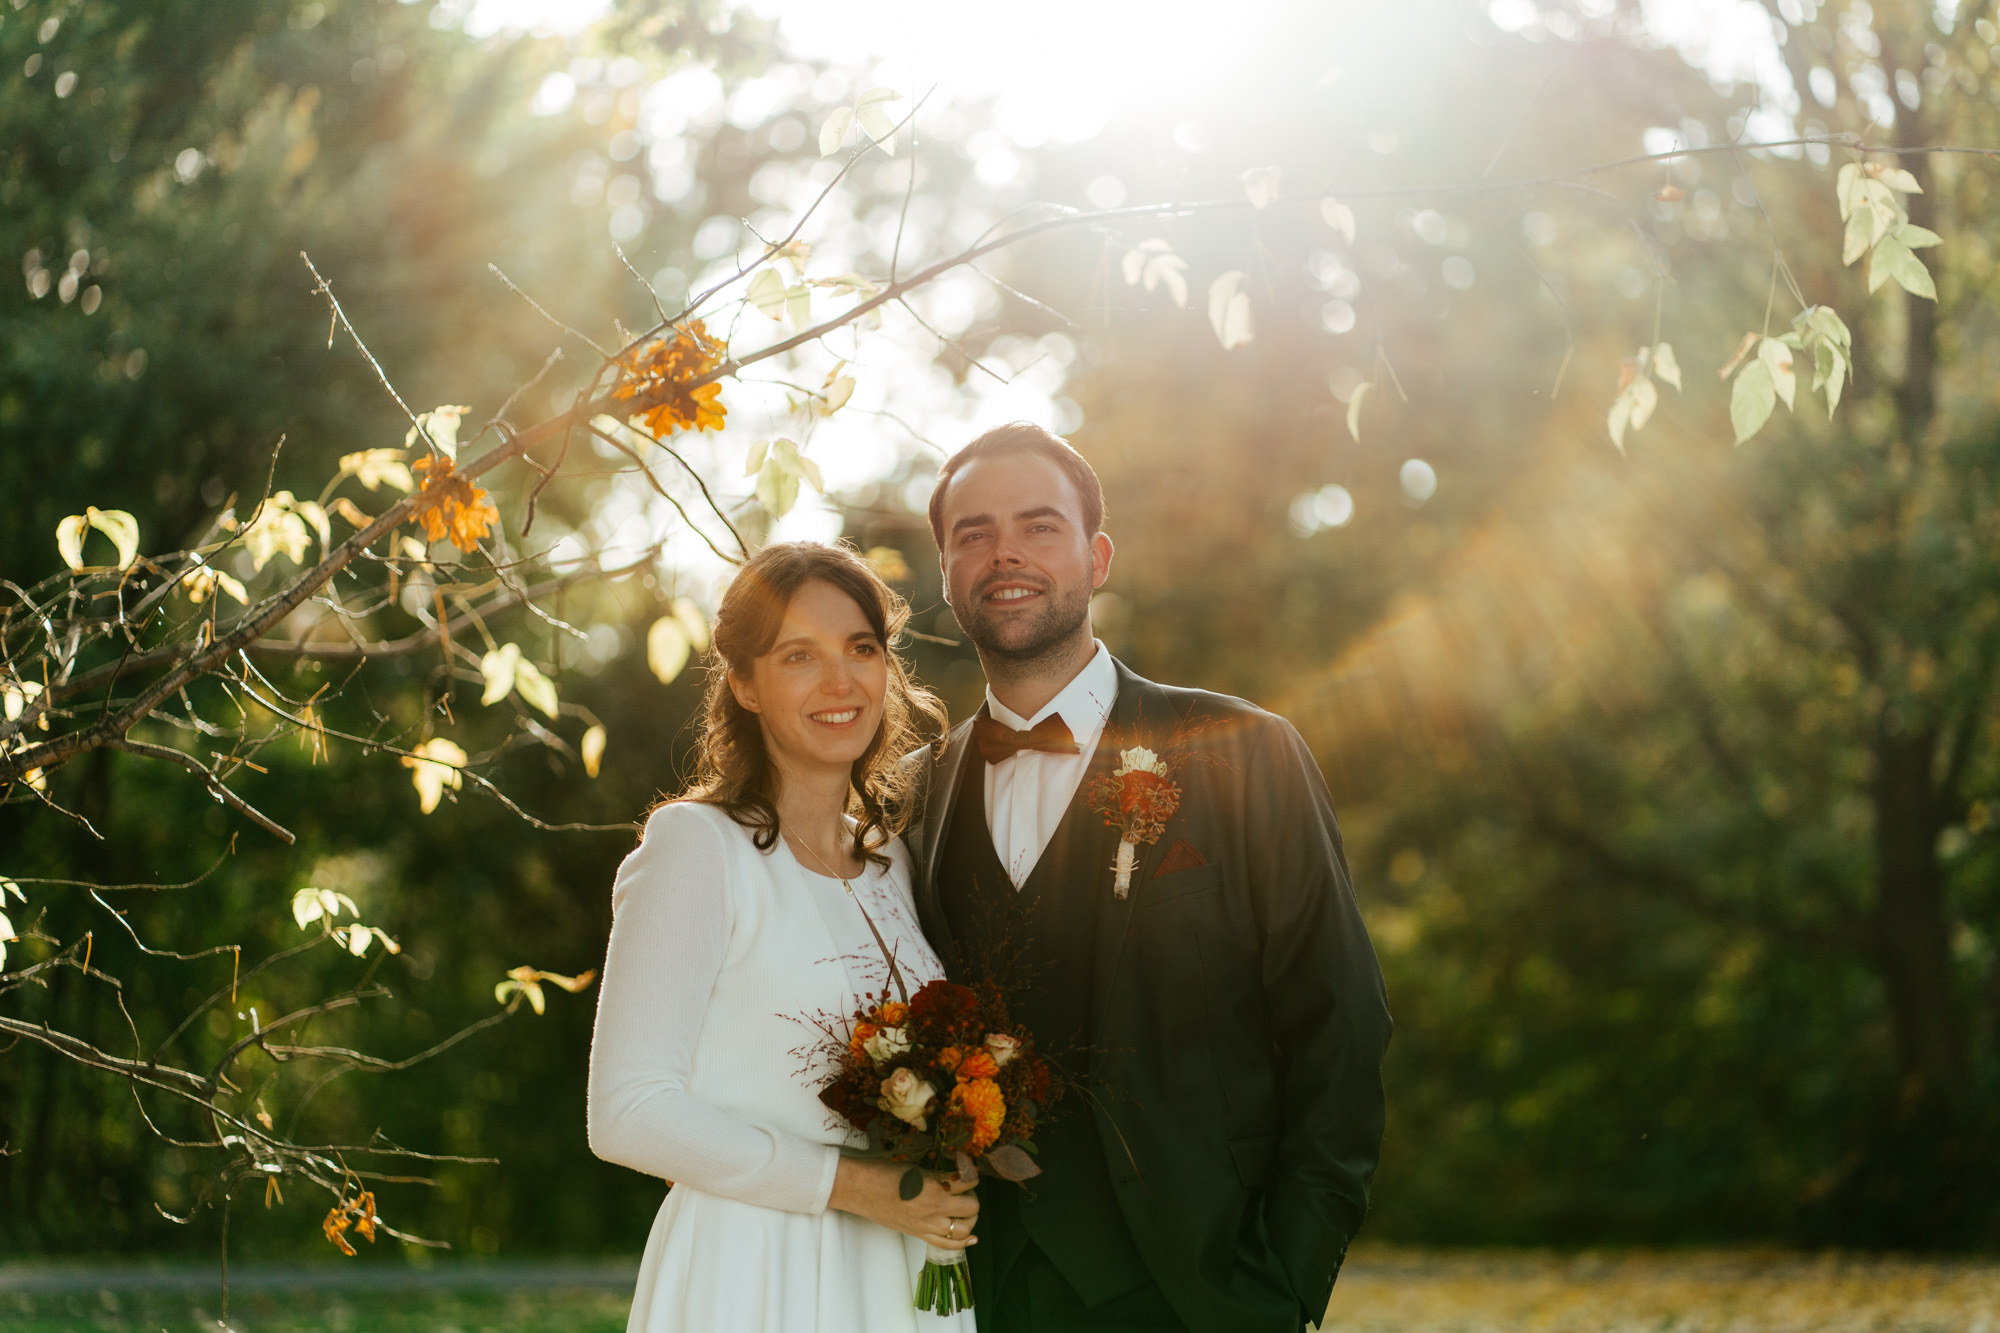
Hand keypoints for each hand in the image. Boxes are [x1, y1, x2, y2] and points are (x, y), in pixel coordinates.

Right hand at [828, 1158, 979, 1250]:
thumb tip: (954, 1179)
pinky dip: (963, 1243)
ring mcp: (927, 1225)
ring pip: (964, 1230)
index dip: (972, 1175)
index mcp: (934, 1185)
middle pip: (972, 1208)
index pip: (968, 1182)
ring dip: (970, 1219)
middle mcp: (934, 1208)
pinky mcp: (919, 1234)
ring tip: (964, 1210)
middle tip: (965, 1191)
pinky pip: (948, 1245)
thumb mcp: (916, 1168)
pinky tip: (971, 1237)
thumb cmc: (883, 1172)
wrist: (860, 1189)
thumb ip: (937, 1176)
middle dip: (973, 1198)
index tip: (967, 1171)